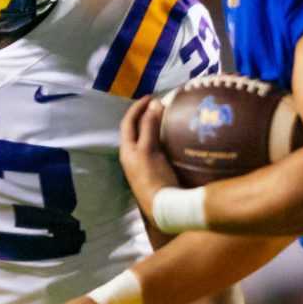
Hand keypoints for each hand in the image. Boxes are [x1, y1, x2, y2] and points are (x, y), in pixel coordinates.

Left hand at [119, 95, 173, 219]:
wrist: (163, 207)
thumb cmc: (153, 177)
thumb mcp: (148, 149)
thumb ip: (149, 126)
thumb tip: (154, 104)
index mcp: (127, 150)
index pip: (128, 122)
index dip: (137, 107)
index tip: (151, 96)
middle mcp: (133, 156)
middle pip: (136, 130)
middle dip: (146, 115)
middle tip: (160, 105)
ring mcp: (144, 164)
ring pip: (147, 139)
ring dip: (155, 126)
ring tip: (168, 117)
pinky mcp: (156, 170)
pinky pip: (158, 148)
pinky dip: (163, 138)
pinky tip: (174, 137)